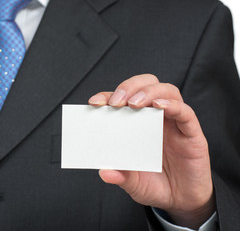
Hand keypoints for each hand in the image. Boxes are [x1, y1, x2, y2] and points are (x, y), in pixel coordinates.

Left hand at [88, 74, 214, 228]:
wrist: (182, 202)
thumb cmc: (157, 186)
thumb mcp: (135, 184)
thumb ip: (121, 177)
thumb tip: (104, 172)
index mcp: (138, 124)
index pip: (123, 99)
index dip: (108, 96)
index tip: (94, 102)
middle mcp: (156, 118)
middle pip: (145, 85)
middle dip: (129, 87)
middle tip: (116, 102)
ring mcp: (174, 123)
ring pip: (166, 91)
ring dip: (148, 92)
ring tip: (135, 103)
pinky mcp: (192, 133)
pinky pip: (185, 112)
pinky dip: (173, 105)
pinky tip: (160, 106)